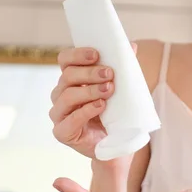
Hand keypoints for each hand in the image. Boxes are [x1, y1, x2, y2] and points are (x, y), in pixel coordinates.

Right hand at [49, 44, 136, 159]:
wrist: (117, 146)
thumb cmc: (116, 116)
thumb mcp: (122, 91)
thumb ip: (123, 69)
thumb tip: (131, 46)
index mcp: (71, 81)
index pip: (65, 61)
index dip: (78, 54)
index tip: (97, 54)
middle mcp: (61, 95)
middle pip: (67, 76)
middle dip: (89, 73)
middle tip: (110, 73)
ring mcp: (59, 114)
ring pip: (67, 96)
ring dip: (89, 90)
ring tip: (109, 90)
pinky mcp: (62, 132)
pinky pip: (70, 119)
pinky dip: (86, 111)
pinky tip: (101, 106)